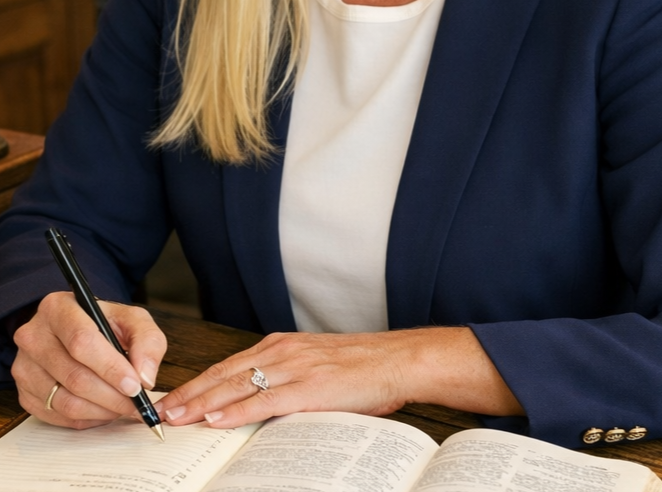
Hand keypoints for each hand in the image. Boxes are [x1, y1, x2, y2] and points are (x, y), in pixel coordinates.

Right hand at [12, 291, 166, 429]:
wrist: (76, 330)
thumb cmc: (104, 324)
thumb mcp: (131, 319)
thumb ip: (147, 341)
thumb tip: (145, 377)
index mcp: (58, 308)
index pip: (82, 342)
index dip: (110, 368)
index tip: (135, 385)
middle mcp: (34, 336)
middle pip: (74, 376)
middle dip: (111, 395)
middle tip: (135, 404)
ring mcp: (25, 367)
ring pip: (65, 402)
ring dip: (101, 410)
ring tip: (122, 407)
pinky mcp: (25, 393)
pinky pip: (58, 416)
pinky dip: (86, 419)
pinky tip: (103, 410)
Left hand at [158, 326, 522, 428]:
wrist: (397, 360)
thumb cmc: (360, 367)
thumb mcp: (314, 365)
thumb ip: (284, 378)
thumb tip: (255, 402)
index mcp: (281, 345)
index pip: (228, 365)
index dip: (198, 382)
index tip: (172, 398)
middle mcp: (281, 351)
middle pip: (224, 373)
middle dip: (190, 394)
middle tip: (160, 411)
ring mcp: (294, 368)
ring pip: (237, 386)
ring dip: (203, 403)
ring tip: (176, 417)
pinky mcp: (309, 387)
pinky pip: (264, 400)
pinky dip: (237, 410)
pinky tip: (217, 420)